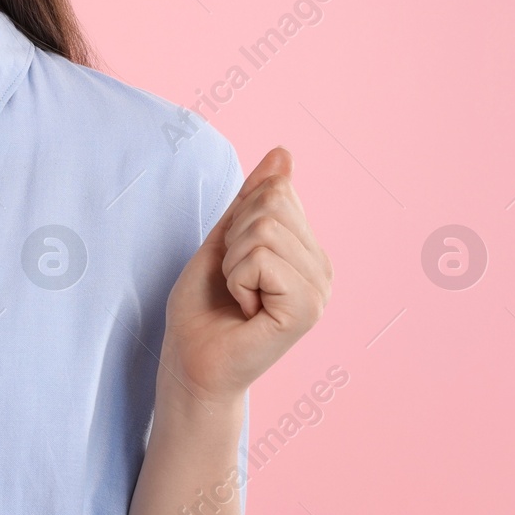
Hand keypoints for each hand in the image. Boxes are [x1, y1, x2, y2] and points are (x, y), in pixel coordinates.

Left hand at [160, 146, 331, 407]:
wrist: (191, 361)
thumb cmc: (203, 307)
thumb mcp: (225, 238)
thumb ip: (254, 199)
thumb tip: (283, 153)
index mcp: (308, 252)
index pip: (277, 190)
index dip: (238, 219)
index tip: (234, 262)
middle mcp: (322, 270)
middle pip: (272, 204)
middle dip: (235, 239)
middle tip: (234, 282)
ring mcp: (320, 291)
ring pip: (265, 229)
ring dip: (234, 261)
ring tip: (239, 296)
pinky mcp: (307, 310)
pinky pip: (262, 258)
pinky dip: (238, 278)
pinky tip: (245, 309)